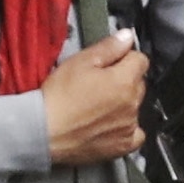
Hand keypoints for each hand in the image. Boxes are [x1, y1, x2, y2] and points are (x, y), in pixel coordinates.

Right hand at [41, 30, 148, 165]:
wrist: (43, 131)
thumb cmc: (59, 95)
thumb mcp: (80, 62)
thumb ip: (109, 48)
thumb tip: (128, 37)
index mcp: (125, 80)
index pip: (140, 60)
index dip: (124, 58)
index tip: (109, 63)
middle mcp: (133, 103)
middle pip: (138, 84)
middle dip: (124, 80)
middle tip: (99, 85)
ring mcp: (129, 126)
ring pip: (135, 107)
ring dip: (124, 104)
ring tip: (98, 107)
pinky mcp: (123, 146)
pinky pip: (136, 133)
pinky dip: (127, 128)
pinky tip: (111, 125)